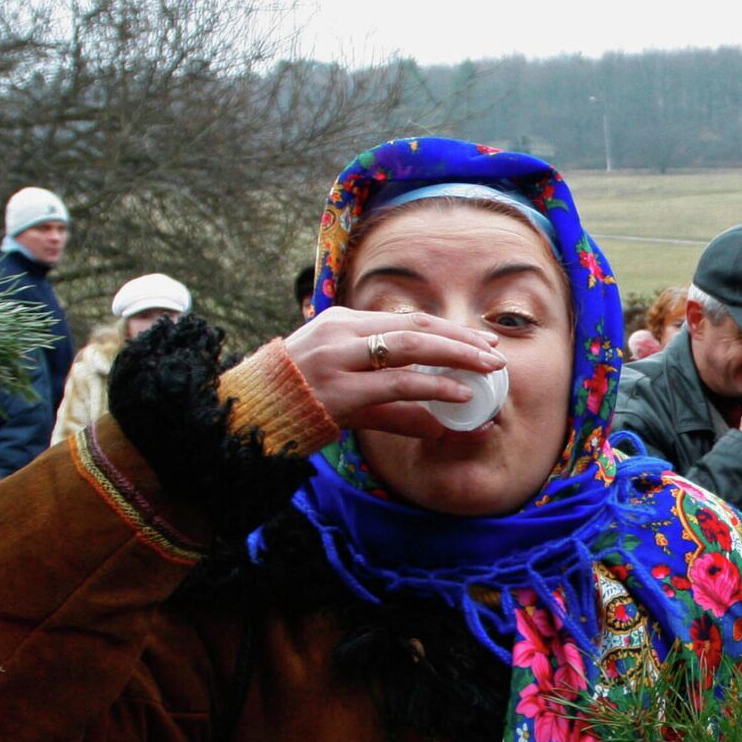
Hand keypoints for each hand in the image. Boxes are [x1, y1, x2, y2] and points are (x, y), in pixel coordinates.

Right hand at [283, 306, 506, 437]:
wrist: (245, 416)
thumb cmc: (296, 401)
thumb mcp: (345, 390)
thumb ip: (391, 404)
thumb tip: (438, 422)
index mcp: (342, 322)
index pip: (407, 319)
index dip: (449, 330)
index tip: (481, 341)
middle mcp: (341, 334)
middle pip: (415, 326)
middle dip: (461, 339)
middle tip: (495, 353)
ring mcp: (338, 360)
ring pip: (410, 348)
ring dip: (456, 357)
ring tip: (488, 370)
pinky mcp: (339, 391)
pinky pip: (396, 384)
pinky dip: (433, 386)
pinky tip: (459, 393)